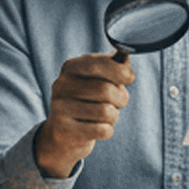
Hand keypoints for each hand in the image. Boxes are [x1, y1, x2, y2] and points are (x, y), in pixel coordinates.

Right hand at [35, 53, 134, 179]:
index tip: (130, 77)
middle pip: (105, 90)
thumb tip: (126, 55)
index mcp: (71, 67)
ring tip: (105, 116)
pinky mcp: (63, 130)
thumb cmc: (90, 99)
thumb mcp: (100, 78)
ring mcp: (59, 108)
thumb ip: (115, 65)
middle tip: (118, 102)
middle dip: (120, 98)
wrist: (64, 133)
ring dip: (114, 116)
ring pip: (105, 112)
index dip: (120, 71)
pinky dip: (107, 130)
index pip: (98, 64)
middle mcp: (61, 85)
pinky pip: (102, 130)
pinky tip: (96, 128)